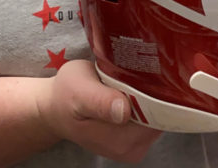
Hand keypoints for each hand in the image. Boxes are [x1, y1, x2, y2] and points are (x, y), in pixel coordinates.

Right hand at [36, 59, 161, 162]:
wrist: (55, 107)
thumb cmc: (65, 95)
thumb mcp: (78, 92)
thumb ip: (100, 102)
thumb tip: (123, 111)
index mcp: (121, 142)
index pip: (158, 116)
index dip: (157, 92)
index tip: (147, 70)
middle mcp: (132, 149)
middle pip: (161, 115)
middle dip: (153, 91)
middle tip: (136, 68)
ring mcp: (134, 145)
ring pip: (157, 114)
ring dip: (148, 93)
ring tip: (129, 76)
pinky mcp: (134, 137)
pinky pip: (150, 114)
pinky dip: (144, 98)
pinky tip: (130, 86)